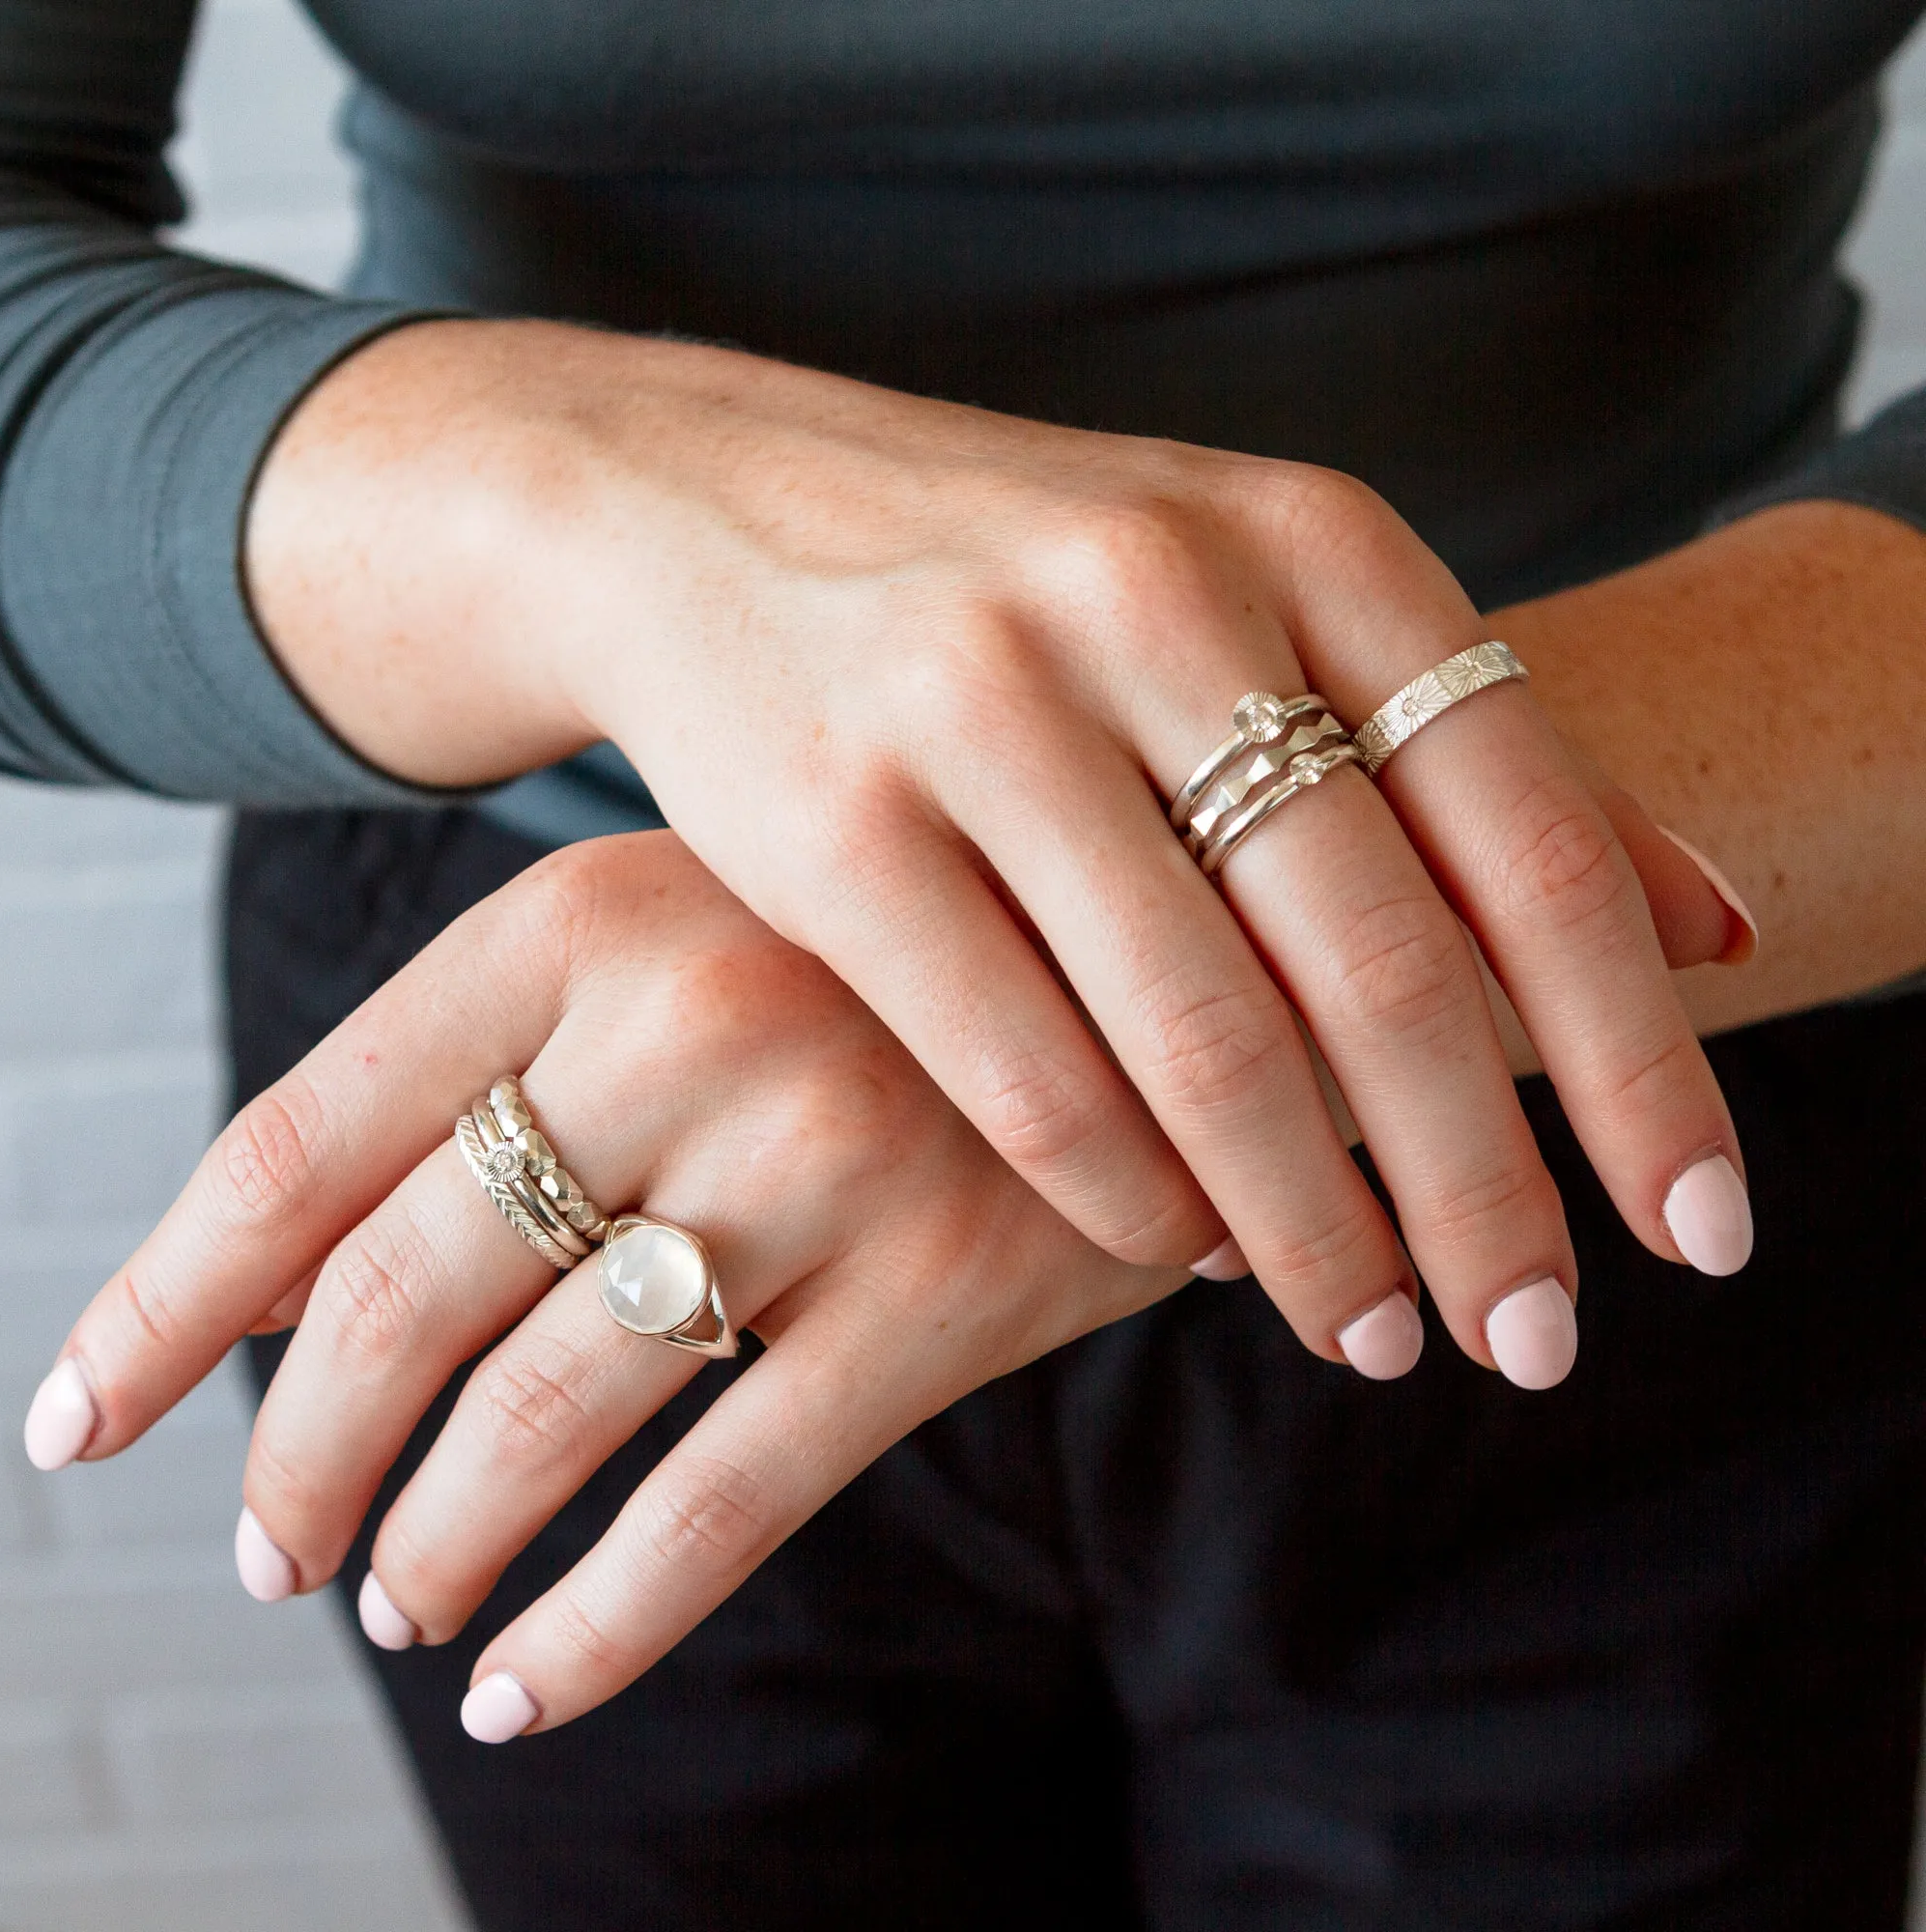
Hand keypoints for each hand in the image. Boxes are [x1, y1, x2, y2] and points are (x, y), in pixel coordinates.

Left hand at [26, 833, 1188, 1735]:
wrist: (1154, 942)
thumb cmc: (869, 960)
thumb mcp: (668, 943)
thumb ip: (484, 1071)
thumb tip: (257, 1282)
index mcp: (585, 915)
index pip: (306, 1137)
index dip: (172, 1299)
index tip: (86, 1420)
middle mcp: (692, 1018)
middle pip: (406, 1293)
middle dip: (302, 1456)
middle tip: (273, 1551)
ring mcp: (826, 1155)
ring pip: (547, 1413)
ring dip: (435, 1544)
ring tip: (399, 1604)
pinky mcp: (946, 1287)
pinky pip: (721, 1505)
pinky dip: (596, 1624)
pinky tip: (526, 1688)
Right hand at [250, 322, 1753, 1379]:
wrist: (702, 510)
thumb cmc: (1023, 581)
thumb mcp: (1267, 600)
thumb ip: (1477, 752)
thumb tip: (1721, 927)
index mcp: (1307, 540)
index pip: (1533, 840)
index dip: (1637, 1064)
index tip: (1699, 1232)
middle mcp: (1159, 601)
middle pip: (1385, 967)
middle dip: (1485, 1193)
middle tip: (1536, 1343)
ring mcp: (981, 707)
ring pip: (1205, 1040)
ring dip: (1310, 1227)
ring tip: (1369, 1334)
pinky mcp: (833, 823)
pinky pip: (1023, 1069)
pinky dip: (1125, 1194)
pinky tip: (1179, 1252)